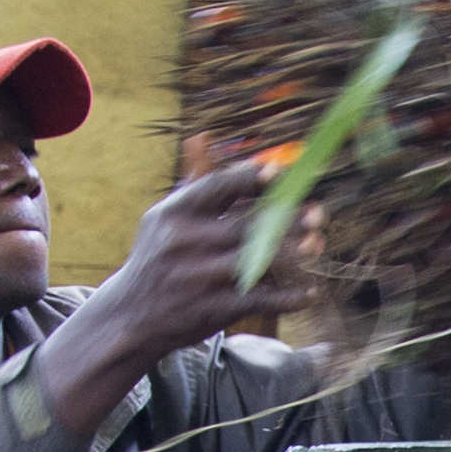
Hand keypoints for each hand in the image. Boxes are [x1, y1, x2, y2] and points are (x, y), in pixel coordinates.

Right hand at [93, 157, 315, 360]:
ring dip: (293, 254)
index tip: (281, 172)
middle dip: (287, 218)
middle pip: (246, 224)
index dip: (253, 178)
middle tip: (318, 213)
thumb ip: (194, 182)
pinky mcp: (212, 309)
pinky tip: (310, 294)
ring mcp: (199, 277)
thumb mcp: (165, 218)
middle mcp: (184, 242)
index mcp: (174, 213)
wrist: (132, 315)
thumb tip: (204, 136)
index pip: (219, 187)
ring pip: (257, 261)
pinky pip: (260, 300)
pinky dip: (289, 298)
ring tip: (317, 245)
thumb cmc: (159, 258)